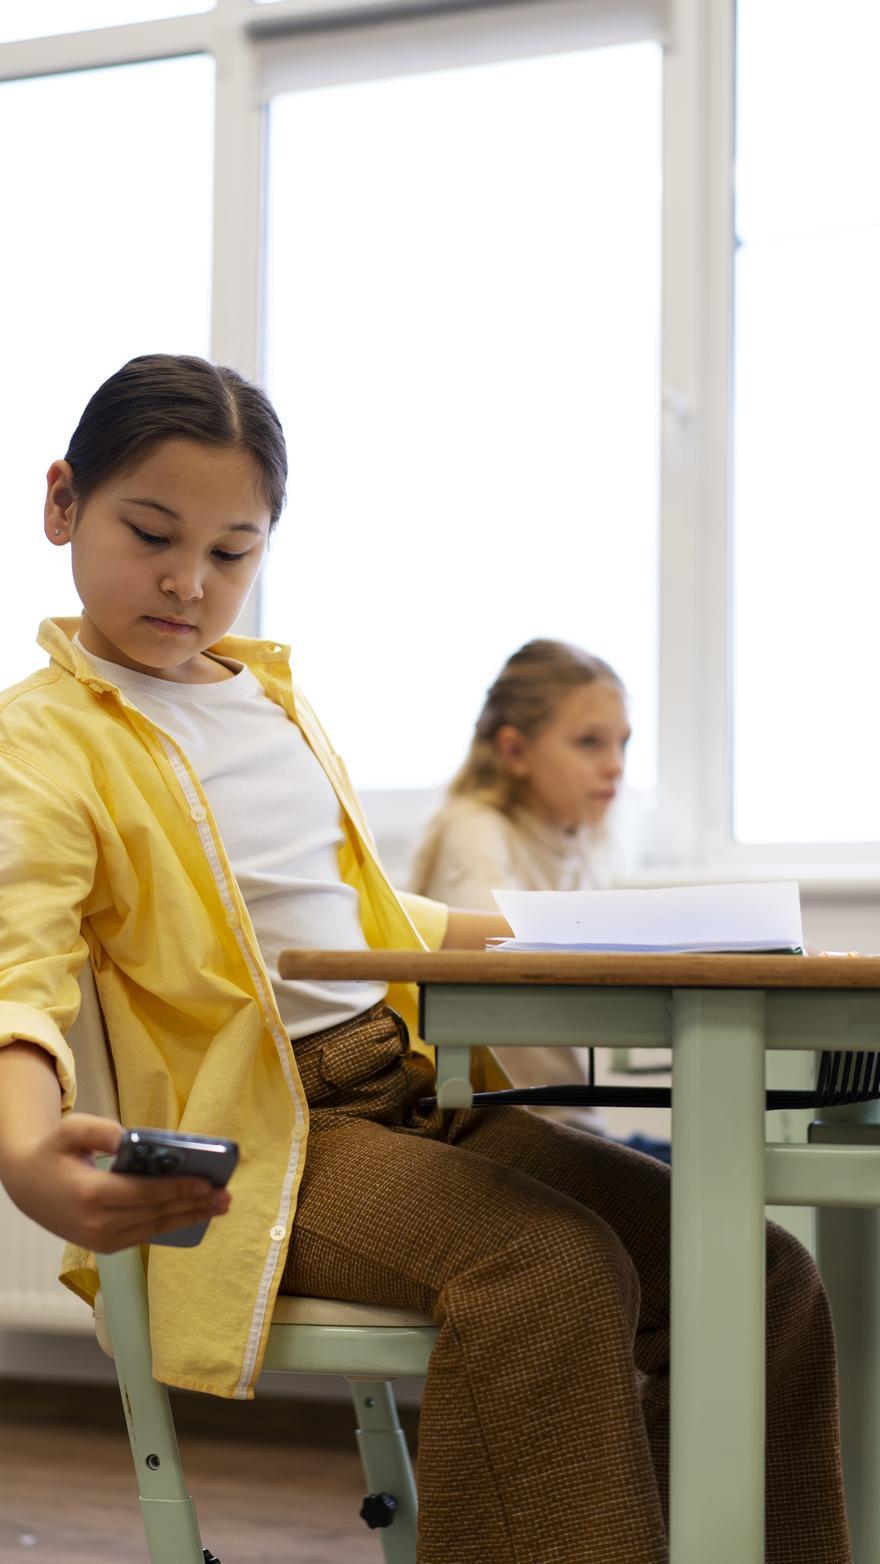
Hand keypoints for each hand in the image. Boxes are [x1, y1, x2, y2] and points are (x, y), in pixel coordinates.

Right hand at [2, 1114, 230, 1251]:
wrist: (27, 1187)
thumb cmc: (53, 1152)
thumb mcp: (69, 1129)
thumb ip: (96, 1130)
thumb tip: (127, 1138)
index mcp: (91, 1194)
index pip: (145, 1194)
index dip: (178, 1189)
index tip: (207, 1183)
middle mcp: (98, 1223)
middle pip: (156, 1214)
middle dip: (194, 1205)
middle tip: (226, 1196)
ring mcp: (101, 1240)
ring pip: (154, 1229)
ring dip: (189, 1218)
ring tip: (220, 1207)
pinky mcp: (105, 1246)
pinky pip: (145, 1235)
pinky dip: (171, 1225)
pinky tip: (194, 1215)